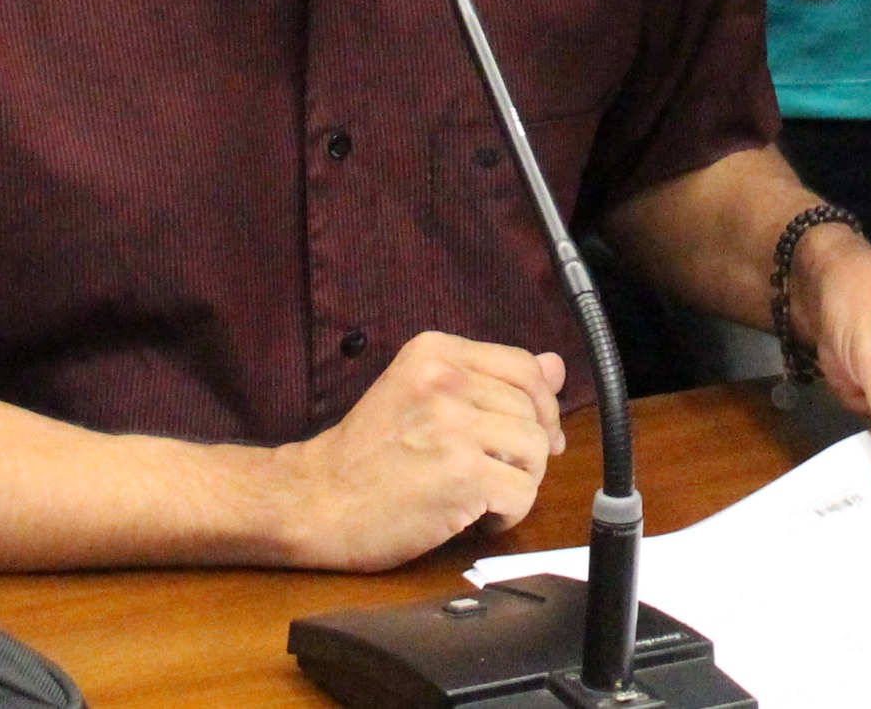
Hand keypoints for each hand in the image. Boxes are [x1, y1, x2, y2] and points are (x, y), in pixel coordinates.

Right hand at [279, 333, 568, 569]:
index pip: (525, 367)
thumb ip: (488, 379)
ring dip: (518, 482)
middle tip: (496, 474)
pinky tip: (476, 518)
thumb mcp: (421, 394)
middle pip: (533, 412)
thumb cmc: (365, 453)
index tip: (536, 432)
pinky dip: (507, 513)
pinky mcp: (462, 476)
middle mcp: (447, 380)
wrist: (314, 500)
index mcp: (436, 352)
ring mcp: (455, 427)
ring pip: (536, 451)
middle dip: (527, 450)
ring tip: (482, 495)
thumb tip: (557, 366)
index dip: (541, 405)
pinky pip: (522, 493)